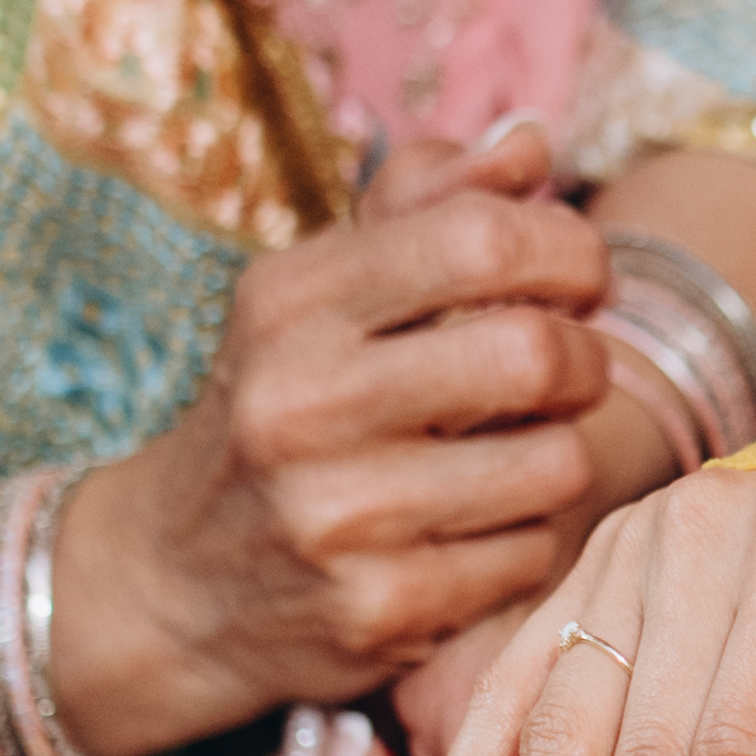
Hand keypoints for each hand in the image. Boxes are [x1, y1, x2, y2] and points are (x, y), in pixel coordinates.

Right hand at [44, 121, 612, 755]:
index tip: (575, 279)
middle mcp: (302, 403)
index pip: (481, 238)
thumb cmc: (280, 409)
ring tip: (512, 455)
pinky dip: (526, 541)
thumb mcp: (319, 295)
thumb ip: (428, 207)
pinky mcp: (379, 610)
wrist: (169, 583)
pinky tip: (473, 532)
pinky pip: (532, 556)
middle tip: (567, 372)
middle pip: (538, 353)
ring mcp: (337, 515)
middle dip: (586, 360)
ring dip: (559, 457)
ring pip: (556, 463)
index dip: (567, 251)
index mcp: (291, 302)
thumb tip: (532, 145)